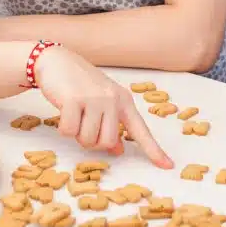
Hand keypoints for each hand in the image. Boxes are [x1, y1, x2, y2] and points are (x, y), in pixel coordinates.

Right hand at [35, 46, 173, 169]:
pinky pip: (69, 131)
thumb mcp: (102, 102)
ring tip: (74, 115)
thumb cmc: (80, 85)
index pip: (141, 130)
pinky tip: (64, 110)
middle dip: (92, 141)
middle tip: (84, 124)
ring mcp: (94, 99)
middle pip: (107, 142)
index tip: (168, 166)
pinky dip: (63, 127)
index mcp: (124, 101)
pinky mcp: (73, 100)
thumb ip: (112, 125)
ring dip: (77, 134)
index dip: (154, 150)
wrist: (57, 61)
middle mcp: (112, 99)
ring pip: (87, 139)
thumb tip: (118, 150)